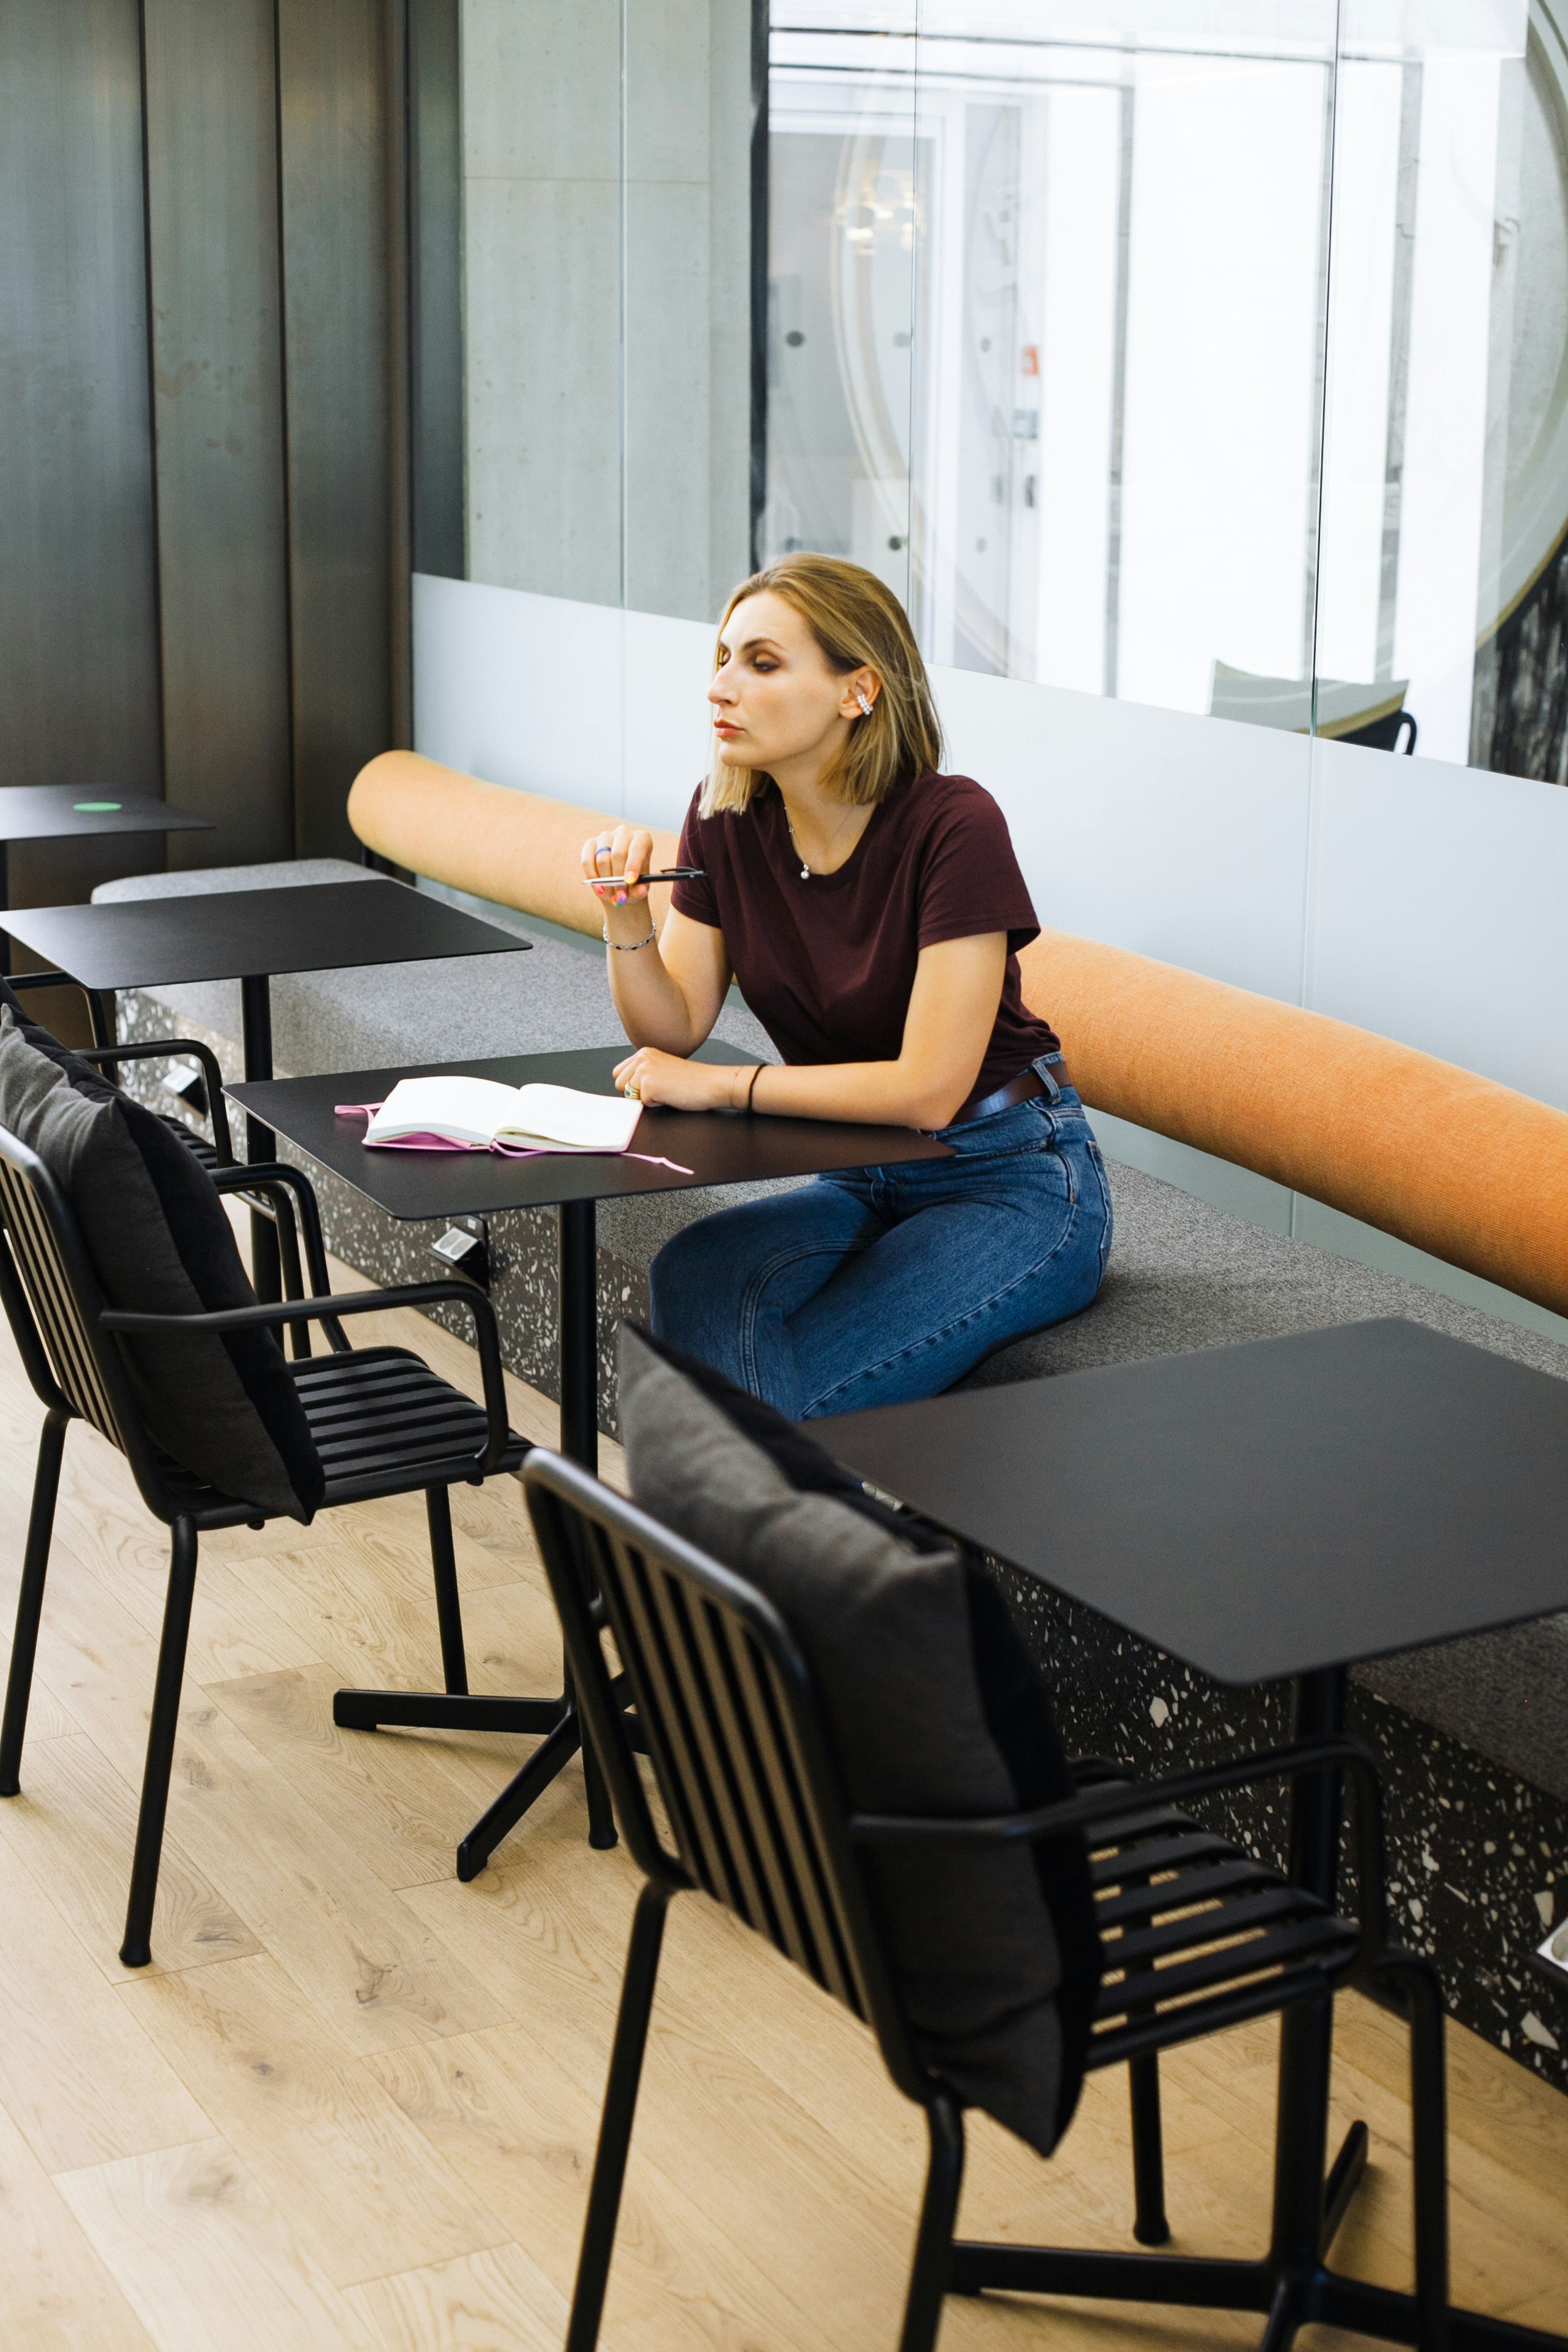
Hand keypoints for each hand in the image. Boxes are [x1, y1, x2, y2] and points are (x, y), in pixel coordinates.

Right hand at [582, 823, 655, 907]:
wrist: (620, 880)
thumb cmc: (634, 881)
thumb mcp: (641, 886)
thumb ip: (641, 889)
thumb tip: (640, 892)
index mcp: (641, 838)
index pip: (637, 848)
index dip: (633, 865)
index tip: (630, 881)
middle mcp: (623, 832)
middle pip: (618, 854)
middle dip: (618, 879)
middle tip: (620, 896)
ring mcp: (605, 836)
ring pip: (602, 860)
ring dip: (606, 882)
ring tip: (612, 896)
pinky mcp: (590, 843)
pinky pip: (587, 861)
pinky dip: (592, 877)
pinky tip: (599, 889)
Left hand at [612, 1048, 745, 1110]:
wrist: (711, 1083)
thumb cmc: (692, 1079)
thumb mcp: (662, 1068)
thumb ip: (643, 1072)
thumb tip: (627, 1087)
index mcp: (644, 1052)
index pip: (619, 1073)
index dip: (631, 1085)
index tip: (649, 1086)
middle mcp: (642, 1058)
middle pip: (619, 1084)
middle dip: (635, 1092)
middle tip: (659, 1089)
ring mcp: (644, 1070)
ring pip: (628, 1095)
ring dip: (645, 1098)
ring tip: (666, 1091)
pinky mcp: (648, 1085)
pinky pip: (642, 1104)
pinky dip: (656, 1104)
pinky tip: (670, 1096)